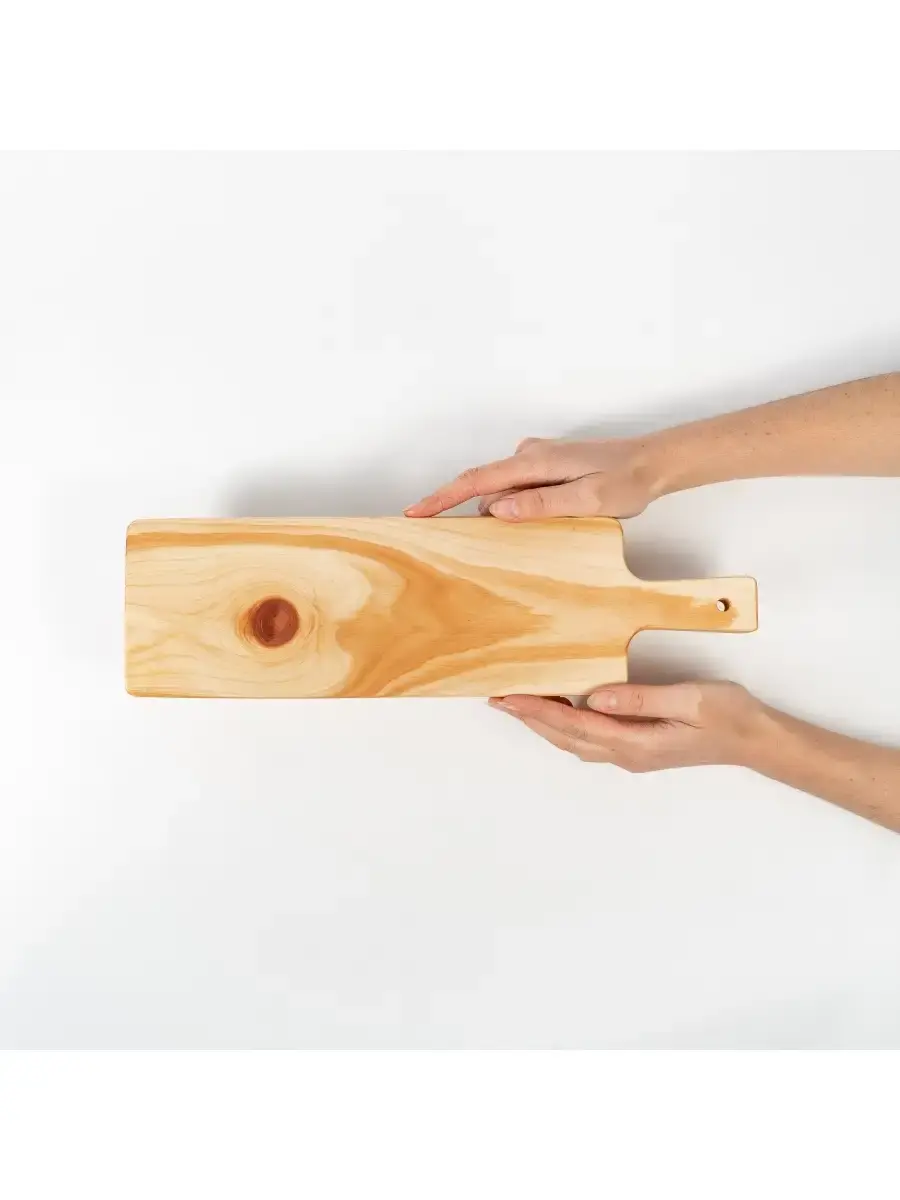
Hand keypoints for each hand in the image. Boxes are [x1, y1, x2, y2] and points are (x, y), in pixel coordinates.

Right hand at [405, 436, 662, 519]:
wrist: (653, 463)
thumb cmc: (625, 481)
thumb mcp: (587, 498)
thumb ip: (542, 503)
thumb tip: (496, 509)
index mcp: (534, 462)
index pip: (476, 480)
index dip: (442, 497)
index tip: (414, 512)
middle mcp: (529, 456)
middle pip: (483, 487)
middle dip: (462, 510)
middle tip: (438, 536)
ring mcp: (537, 462)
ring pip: (501, 491)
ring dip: (496, 514)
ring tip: (501, 534)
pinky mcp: (545, 470)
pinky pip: (516, 491)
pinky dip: (512, 508)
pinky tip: (529, 525)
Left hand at [489, 681, 762, 770]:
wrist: (755, 740)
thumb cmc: (727, 716)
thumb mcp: (688, 699)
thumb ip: (641, 699)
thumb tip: (596, 698)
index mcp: (636, 744)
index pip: (575, 725)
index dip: (538, 711)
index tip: (509, 698)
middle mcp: (628, 755)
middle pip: (566, 738)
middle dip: (529, 718)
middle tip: (498, 699)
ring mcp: (632, 755)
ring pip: (575, 742)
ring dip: (544, 724)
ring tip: (517, 706)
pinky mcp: (638, 749)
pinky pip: (591, 740)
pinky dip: (566, 727)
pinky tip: (558, 714)